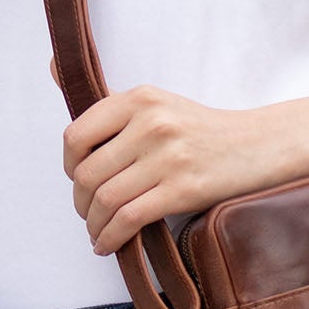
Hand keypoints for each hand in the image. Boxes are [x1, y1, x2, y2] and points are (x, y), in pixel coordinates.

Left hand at [53, 61, 285, 254]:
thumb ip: (108, 99)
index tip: (77, 178)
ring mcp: (167, 157)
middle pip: (87, 173)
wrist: (255, 146)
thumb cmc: (199, 129)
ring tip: (98, 231)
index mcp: (140, 98)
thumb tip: (52, 64)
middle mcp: (151, 123)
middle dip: (80, 203)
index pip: (77, 135)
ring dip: (93, 225)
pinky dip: (110, 238)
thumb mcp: (156, 103)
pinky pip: (129, 219)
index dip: (68, 166)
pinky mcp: (183, 189)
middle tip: (87, 213)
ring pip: (105, 200)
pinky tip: (109, 244)